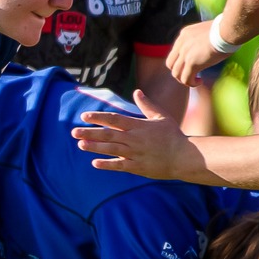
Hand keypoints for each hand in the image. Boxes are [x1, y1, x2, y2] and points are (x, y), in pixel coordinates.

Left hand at [72, 90, 197, 179]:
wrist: (184, 156)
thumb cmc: (173, 135)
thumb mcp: (161, 116)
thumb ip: (146, 105)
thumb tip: (137, 91)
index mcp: (138, 125)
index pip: (114, 119)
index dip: (98, 117)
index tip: (84, 116)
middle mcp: (134, 139)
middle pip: (108, 134)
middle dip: (90, 132)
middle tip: (74, 131)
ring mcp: (135, 153)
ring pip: (111, 149)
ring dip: (94, 147)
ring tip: (80, 144)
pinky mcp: (138, 167)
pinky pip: (119, 165)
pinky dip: (107, 164)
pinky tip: (95, 163)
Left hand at [166, 20, 224, 85]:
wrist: (227, 30)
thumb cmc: (224, 29)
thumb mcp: (207, 31)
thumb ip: (202, 38)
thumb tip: (208, 46)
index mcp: (184, 34)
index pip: (175, 51)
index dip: (181, 61)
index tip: (191, 64)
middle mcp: (181, 44)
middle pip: (171, 63)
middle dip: (179, 71)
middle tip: (190, 74)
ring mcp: (185, 54)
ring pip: (176, 73)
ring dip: (184, 79)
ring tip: (195, 80)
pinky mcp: (192, 63)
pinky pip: (185, 78)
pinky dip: (191, 83)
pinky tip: (199, 81)